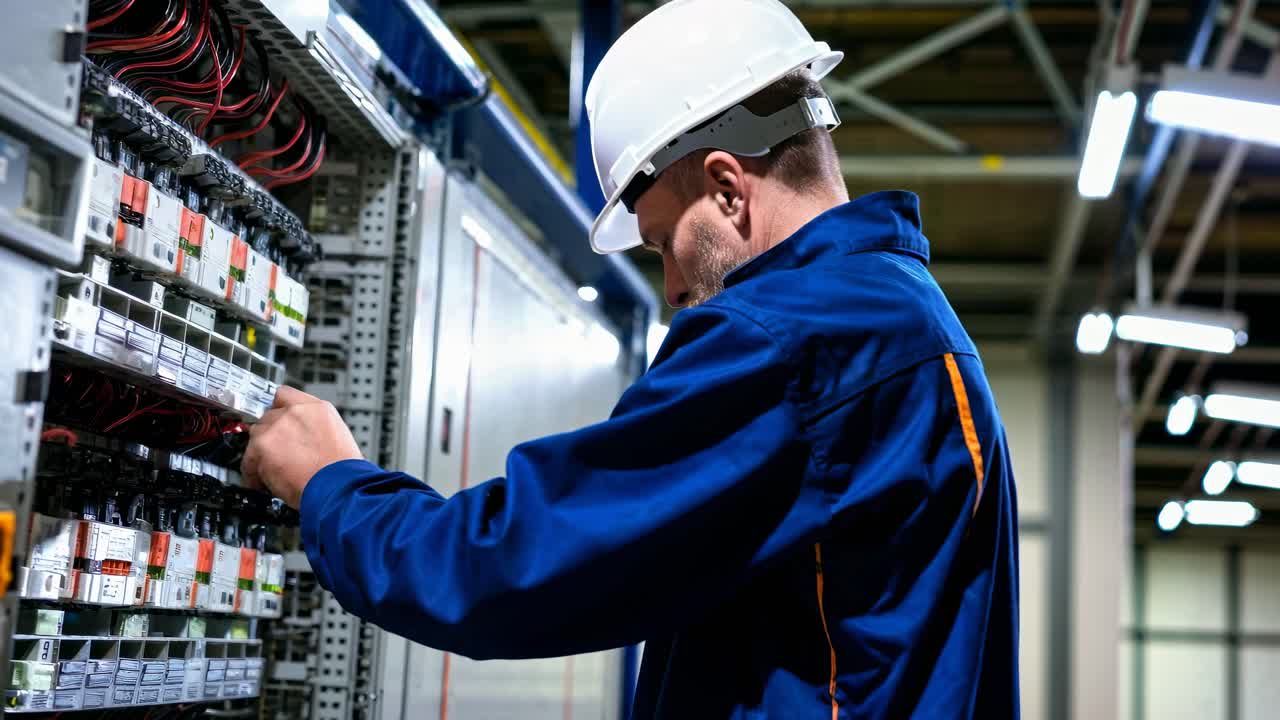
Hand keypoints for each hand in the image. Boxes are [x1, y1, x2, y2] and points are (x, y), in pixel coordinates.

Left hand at [242, 386, 362, 507]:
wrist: (339, 489)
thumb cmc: (342, 473)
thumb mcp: (337, 439)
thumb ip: (313, 430)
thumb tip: (300, 438)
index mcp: (317, 408)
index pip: (285, 396)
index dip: (279, 411)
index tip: (276, 421)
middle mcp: (295, 412)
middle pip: (269, 418)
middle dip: (272, 436)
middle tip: (279, 455)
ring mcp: (277, 427)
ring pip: (256, 437)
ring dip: (261, 453)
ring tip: (273, 472)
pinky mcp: (262, 446)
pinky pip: (248, 460)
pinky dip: (254, 474)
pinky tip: (265, 483)